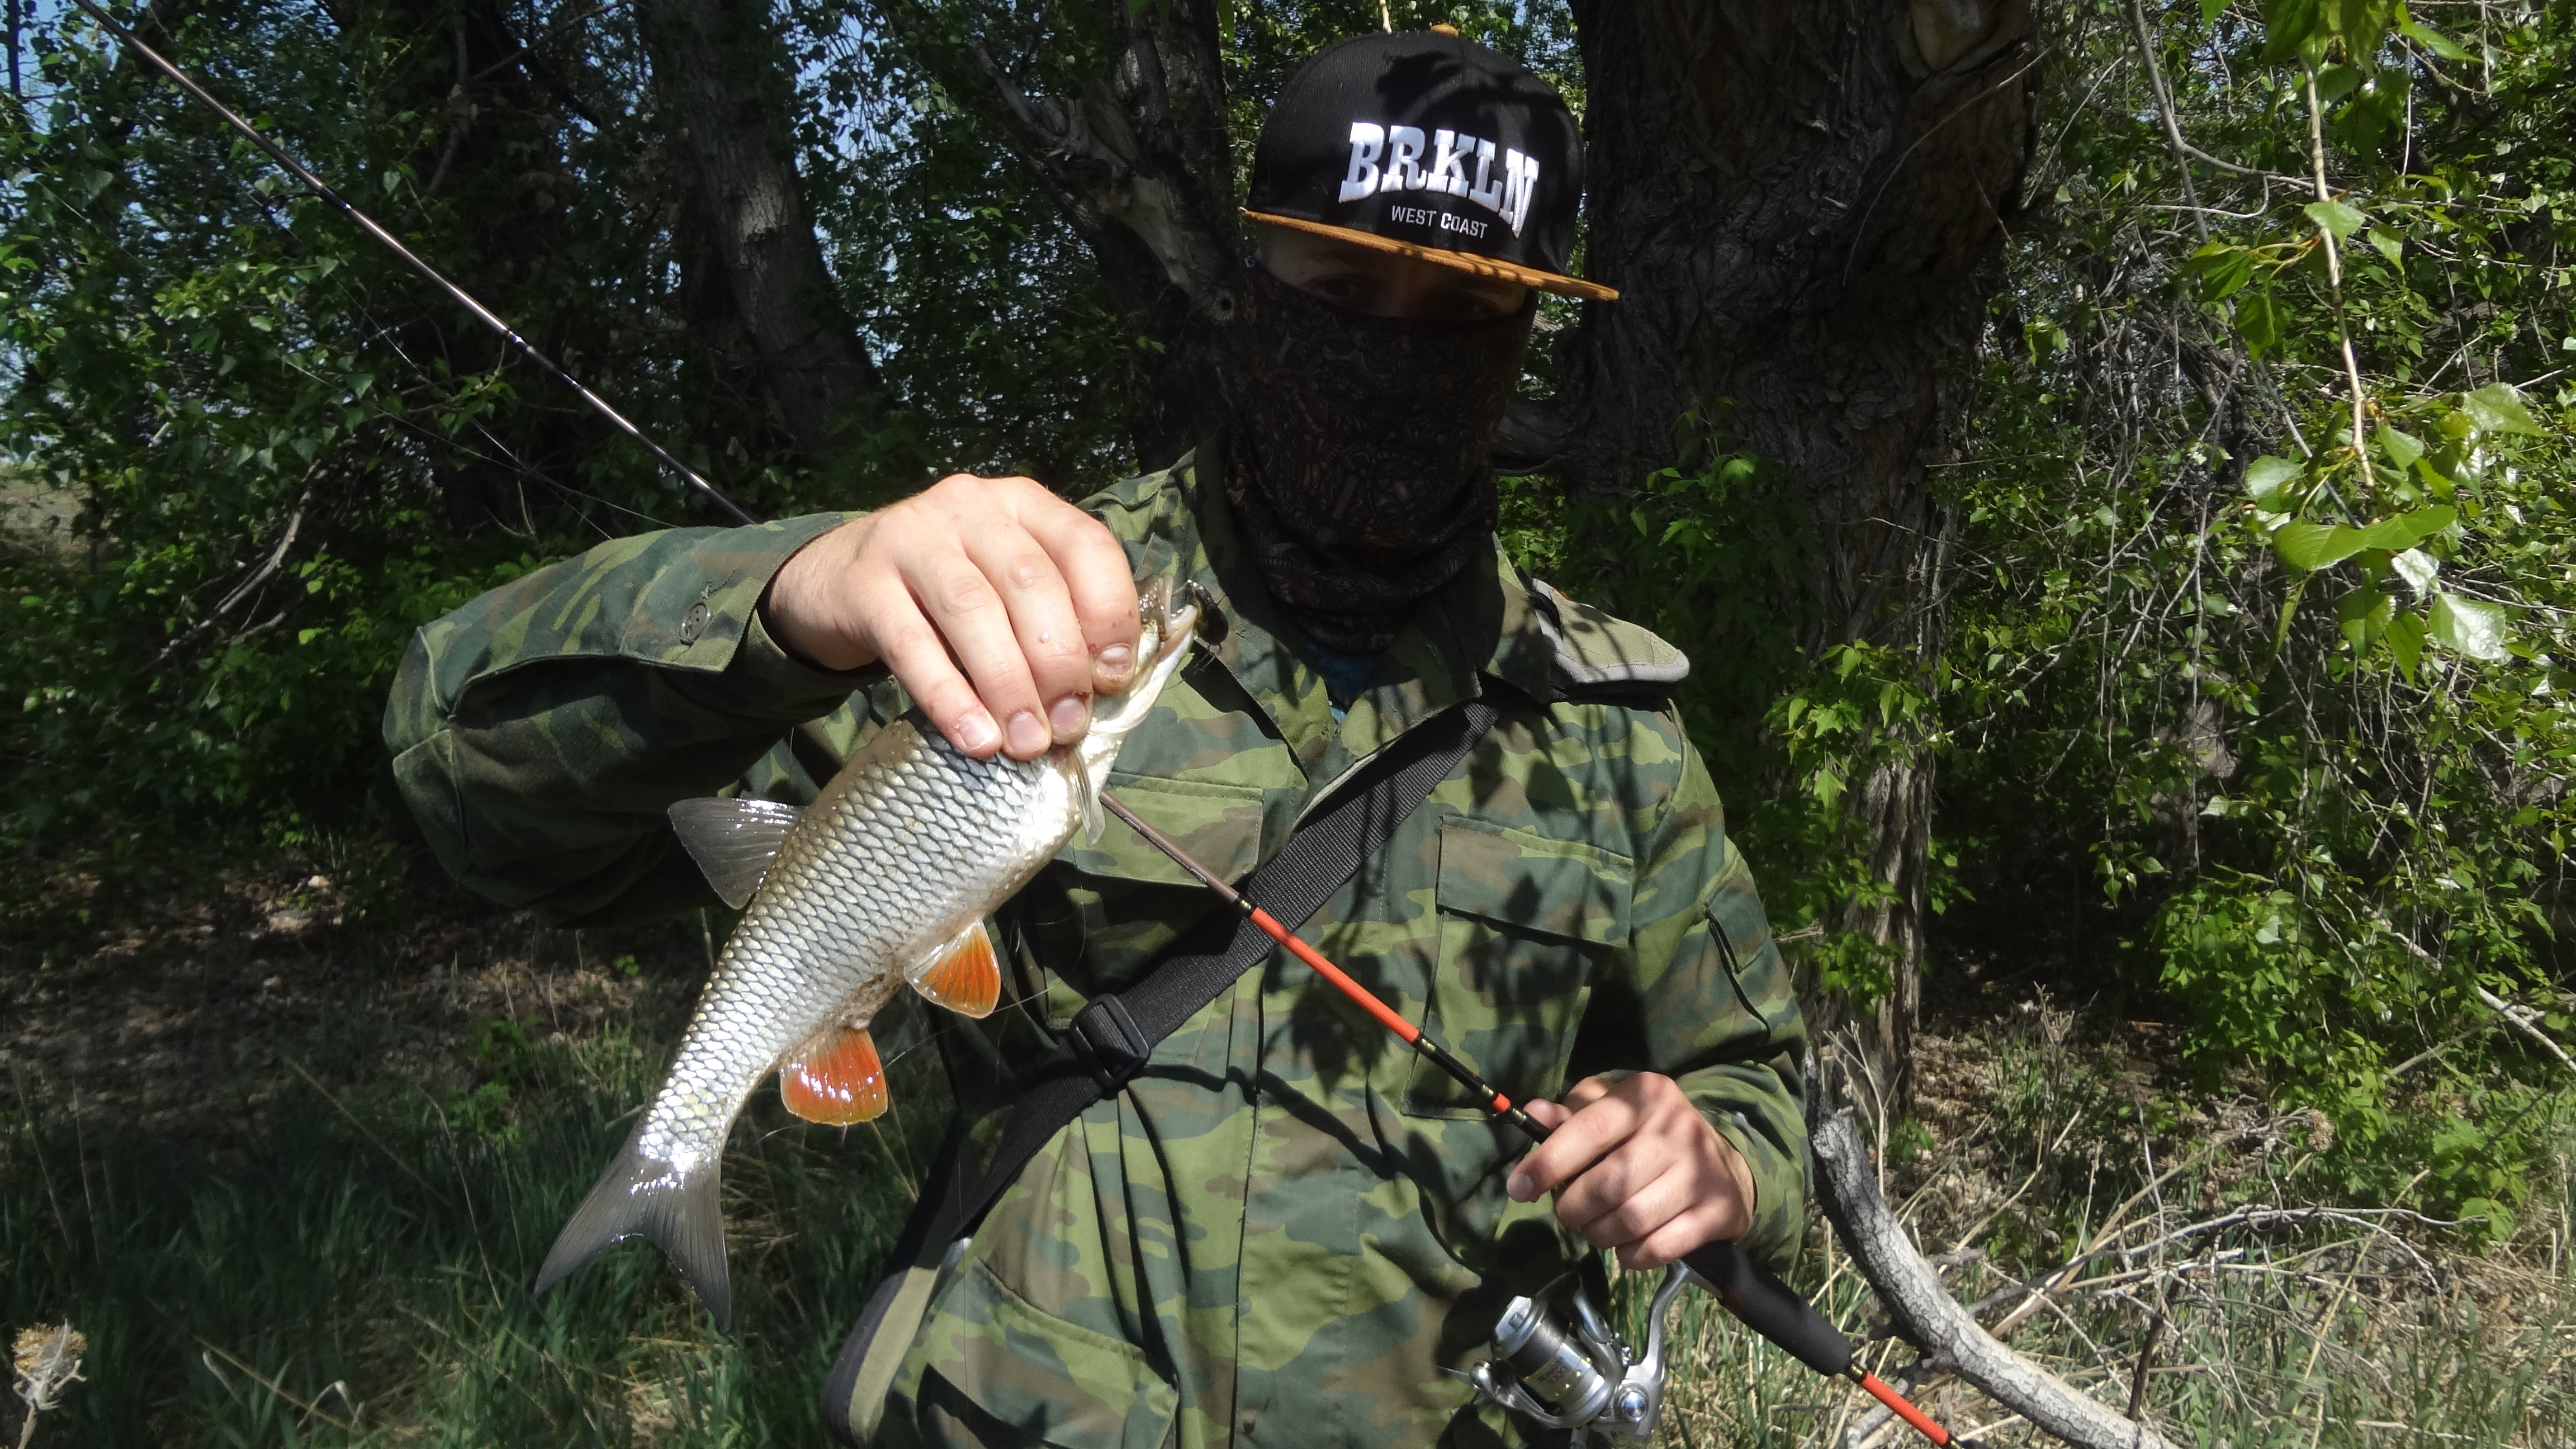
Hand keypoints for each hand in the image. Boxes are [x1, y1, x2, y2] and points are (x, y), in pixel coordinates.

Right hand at [762, 473, 1139, 759]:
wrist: (836, 580)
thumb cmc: (944, 595)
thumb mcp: (1004, 588)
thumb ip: (1053, 619)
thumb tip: (1098, 692)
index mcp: (1023, 504)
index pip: (1085, 545)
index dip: (1108, 613)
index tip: (1112, 679)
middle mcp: (970, 507)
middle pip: (1030, 581)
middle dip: (1059, 662)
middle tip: (1069, 726)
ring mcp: (911, 536)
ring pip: (973, 610)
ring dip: (1008, 685)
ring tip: (1026, 742)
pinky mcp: (863, 581)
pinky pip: (911, 645)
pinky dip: (950, 698)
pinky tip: (976, 739)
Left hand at [1505, 1073, 1753, 1270]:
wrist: (1724, 1167)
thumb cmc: (1650, 1136)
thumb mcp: (1612, 1110)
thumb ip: (1571, 1114)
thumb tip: (1534, 1113)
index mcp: (1646, 1095)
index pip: (1589, 1130)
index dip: (1548, 1163)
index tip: (1520, 1187)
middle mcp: (1678, 1129)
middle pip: (1607, 1185)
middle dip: (1573, 1208)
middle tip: (1569, 1212)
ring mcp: (1701, 1172)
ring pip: (1630, 1221)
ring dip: (1599, 1235)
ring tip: (1596, 1227)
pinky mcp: (1717, 1212)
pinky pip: (1658, 1248)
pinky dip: (1631, 1255)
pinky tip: (1627, 1245)